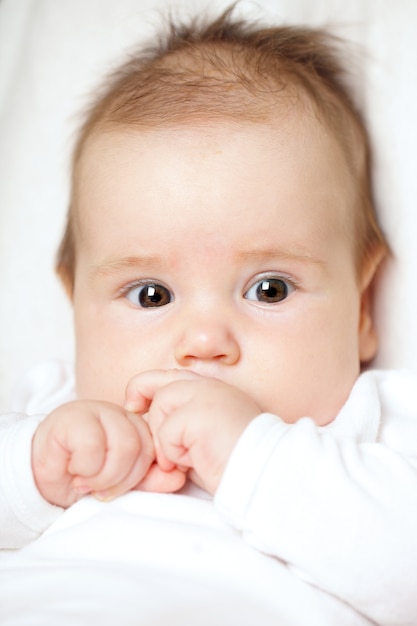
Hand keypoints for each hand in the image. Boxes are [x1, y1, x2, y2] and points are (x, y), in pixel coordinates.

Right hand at [32, 400, 184, 507]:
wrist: (41, 475)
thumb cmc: (85, 476)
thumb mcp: (122, 482)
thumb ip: (150, 479)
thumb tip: (178, 477)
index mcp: (137, 426)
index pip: (157, 448)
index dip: (142, 474)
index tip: (120, 487)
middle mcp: (121, 414)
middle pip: (142, 446)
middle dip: (122, 478)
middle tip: (101, 489)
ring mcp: (97, 411)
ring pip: (123, 445)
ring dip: (103, 475)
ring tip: (87, 482)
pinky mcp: (71, 417)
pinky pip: (93, 445)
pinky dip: (85, 468)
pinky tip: (73, 471)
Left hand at [125, 370, 260, 493]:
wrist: (263, 475)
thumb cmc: (232, 464)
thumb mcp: (201, 437)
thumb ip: (180, 420)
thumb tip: (146, 418)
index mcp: (212, 389)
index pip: (168, 376)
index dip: (143, 387)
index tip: (134, 406)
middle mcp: (210, 386)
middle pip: (159, 386)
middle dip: (152, 418)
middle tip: (161, 448)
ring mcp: (207, 394)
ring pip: (160, 406)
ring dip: (165, 441)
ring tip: (187, 459)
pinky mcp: (201, 412)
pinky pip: (167, 431)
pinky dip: (173, 453)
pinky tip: (194, 462)